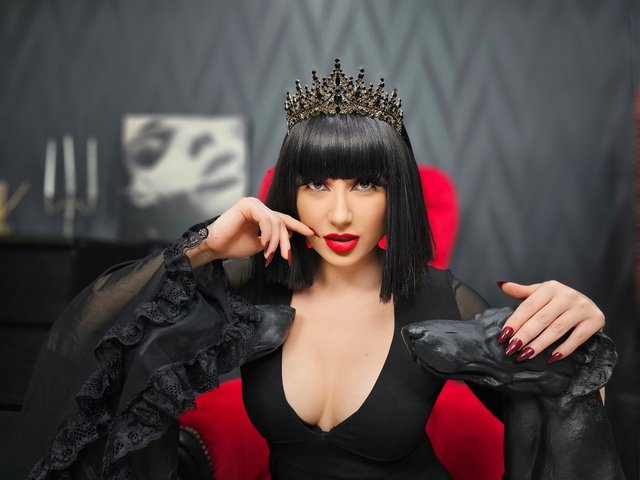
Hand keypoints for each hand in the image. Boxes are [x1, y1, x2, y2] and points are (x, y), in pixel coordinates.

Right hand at [188, 197, 313, 267]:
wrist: (215, 248)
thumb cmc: (234, 245)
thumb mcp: (261, 244)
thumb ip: (274, 238)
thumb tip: (290, 235)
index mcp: (262, 214)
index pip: (284, 219)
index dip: (298, 226)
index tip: (311, 234)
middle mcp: (258, 206)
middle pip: (281, 222)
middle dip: (285, 240)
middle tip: (286, 255)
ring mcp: (253, 204)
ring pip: (275, 222)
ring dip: (274, 241)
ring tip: (268, 253)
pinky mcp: (246, 205)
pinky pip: (266, 219)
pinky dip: (267, 234)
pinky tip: (263, 245)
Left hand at [496, 280, 604, 363]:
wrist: (589, 306)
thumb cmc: (558, 301)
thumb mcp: (541, 293)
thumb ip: (522, 292)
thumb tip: (501, 284)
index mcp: (551, 287)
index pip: (528, 306)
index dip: (515, 322)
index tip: (503, 336)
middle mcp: (567, 295)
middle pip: (541, 319)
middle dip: (524, 335)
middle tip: (511, 349)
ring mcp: (582, 307)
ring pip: (557, 329)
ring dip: (540, 344)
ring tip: (525, 355)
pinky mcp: (595, 320)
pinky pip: (577, 338)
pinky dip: (564, 349)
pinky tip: (551, 358)